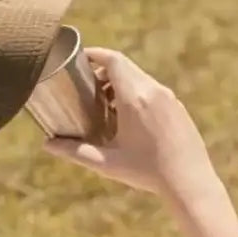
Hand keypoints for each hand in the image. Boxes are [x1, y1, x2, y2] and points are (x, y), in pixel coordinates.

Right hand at [43, 48, 219, 200]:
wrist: (190, 182)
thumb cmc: (148, 173)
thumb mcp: (108, 164)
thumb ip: (76, 152)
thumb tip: (47, 145)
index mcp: (135, 98)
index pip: (113, 60)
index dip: (95, 54)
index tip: (81, 58)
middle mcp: (154, 91)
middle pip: (126, 67)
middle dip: (105, 71)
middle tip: (89, 85)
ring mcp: (170, 98)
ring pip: (141, 79)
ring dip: (122, 84)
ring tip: (107, 105)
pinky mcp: (179, 108)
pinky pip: (154, 91)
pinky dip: (138, 94)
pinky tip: (130, 119)